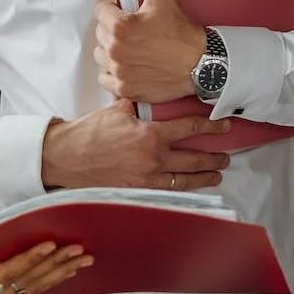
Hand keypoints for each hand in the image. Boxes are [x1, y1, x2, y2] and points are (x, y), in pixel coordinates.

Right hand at [0, 243, 93, 293]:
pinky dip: (50, 280)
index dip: (30, 259)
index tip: (51, 245)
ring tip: (84, 260)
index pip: (9, 273)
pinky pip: (31, 291)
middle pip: (30, 280)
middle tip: (81, 250)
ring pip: (36, 287)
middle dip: (57, 264)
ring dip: (61, 272)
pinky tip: (66, 271)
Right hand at [40, 99, 230, 190]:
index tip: (224, 126)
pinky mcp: (138, 191)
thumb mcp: (117, 109)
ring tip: (217, 175)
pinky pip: (167, 192)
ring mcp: (147, 178)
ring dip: (204, 177)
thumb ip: (139, 105)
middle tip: (226, 156)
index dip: (211, 126)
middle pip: (194, 158)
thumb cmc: (89, 132)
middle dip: (214, 157)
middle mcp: (153, 158)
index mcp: (150, 134)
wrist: (67, 157)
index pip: (189, 128)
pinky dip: (183, 190)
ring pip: (184, 180)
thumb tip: (151, 100)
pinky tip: (191, 189)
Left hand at [95, 0, 207, 102]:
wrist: (200, 64)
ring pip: (101, 56)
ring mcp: (119, 71)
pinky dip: (115, 74)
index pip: (101, 12)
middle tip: (136, 33)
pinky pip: (106, 79)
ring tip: (134, 48)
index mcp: (119, 26)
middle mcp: (115, 50)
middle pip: (100, 34)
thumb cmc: (182, 32)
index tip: (131, 16)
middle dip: (114, 30)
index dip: (116, 11)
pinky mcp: (124, 88)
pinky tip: (132, 66)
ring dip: (112, 52)